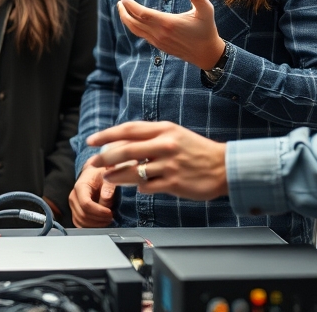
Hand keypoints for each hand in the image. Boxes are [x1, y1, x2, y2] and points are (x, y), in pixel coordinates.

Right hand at [68, 163, 116, 227]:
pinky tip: (101, 222)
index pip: (86, 204)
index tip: (110, 212)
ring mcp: (73, 206)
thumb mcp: (107, 176)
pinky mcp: (75, 212)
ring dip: (96, 224)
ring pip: (81, 221)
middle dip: (99, 219)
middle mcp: (73, 197)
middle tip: (111, 217)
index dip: (99, 211)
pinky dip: (91, 226)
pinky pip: (80, 224)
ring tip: (107, 219)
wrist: (93, 174)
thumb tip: (106, 199)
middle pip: (83, 215)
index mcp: (80, 187)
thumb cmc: (100, 175)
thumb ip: (108, 187)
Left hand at [87, 122, 228, 200]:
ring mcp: (168, 165)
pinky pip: (146, 187)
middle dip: (105, 158)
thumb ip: (151, 137)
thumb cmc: (197, 151)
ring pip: (133, 171)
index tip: (92, 140)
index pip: (128, 130)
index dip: (107, 135)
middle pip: (125, 151)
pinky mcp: (173, 183)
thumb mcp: (175, 135)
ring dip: (117, 176)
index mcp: (164, 129)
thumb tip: (122, 143)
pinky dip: (139, 187)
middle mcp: (165, 145)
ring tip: (108, 178)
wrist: (224, 167)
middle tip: (94, 163)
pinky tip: (139, 186)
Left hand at [117, 0, 225, 69]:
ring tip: (122, 10)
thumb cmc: (206, 30)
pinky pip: (142, 35)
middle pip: (134, 22)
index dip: (131, 6)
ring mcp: (158, 41)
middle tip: (120, 2)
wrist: (206, 54)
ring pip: (136, 30)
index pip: (142, 13)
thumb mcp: (206, 11)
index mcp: (168, 23)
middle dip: (124, 12)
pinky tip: (134, 20)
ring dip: (127, 20)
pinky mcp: (159, 46)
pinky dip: (134, 27)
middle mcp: (160, 33)